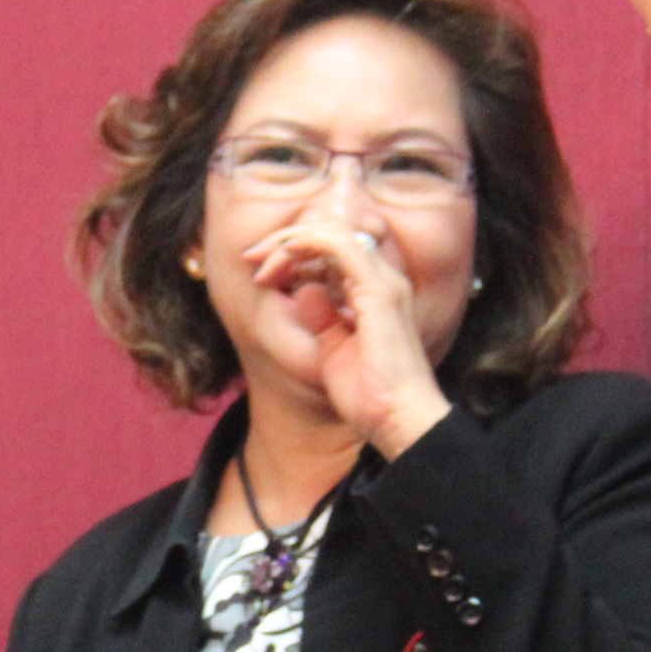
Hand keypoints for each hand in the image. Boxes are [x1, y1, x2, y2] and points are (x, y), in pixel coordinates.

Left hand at [245, 217, 451, 456]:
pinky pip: (338, 245)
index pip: (334, 249)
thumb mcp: (333, 350)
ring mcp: (384, 282)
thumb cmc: (372, 397)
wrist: (399, 420)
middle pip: (331, 232)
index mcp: (375, 292)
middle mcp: (384, 279)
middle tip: (252, 258)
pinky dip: (305, 244)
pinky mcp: (378, 291)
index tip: (260, 272)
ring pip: (333, 231)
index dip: (294, 251)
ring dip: (290, 240)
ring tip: (261, 263)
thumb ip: (322, 318)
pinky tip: (281, 261)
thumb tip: (303, 291)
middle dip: (285, 239)